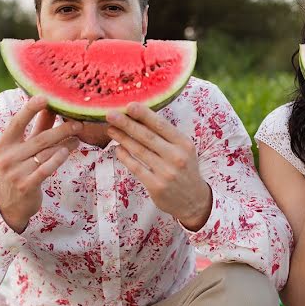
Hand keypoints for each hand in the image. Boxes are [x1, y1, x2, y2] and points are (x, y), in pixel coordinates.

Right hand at [0, 95, 82, 232]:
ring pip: (46, 153)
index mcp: (3, 144)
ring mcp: (15, 172)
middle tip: (78, 122)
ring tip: (77, 137)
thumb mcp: (22, 150)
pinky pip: (46, 168)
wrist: (10, 205)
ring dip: (65, 143)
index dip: (30, 109)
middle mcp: (7, 157)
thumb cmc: (19, 170)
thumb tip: (50, 106)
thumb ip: (36, 129)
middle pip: (40, 138)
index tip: (45, 97)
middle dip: (62, 129)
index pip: (17, 122)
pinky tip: (67, 151)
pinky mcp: (26, 185)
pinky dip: (58, 159)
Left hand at [105, 103, 212, 229]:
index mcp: (184, 144)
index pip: (161, 125)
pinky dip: (125, 157)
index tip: (129, 105)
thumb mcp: (184, 150)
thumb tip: (140, 117)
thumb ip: (167, 136)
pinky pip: (136, 167)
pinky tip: (117, 148)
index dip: (144, 114)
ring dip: (122, 138)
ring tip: (111, 129)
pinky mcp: (156, 186)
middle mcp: (176, 157)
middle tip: (111, 114)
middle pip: (147, 136)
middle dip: (127, 124)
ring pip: (139, 151)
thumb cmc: (185, 169)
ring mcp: (166, 172)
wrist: (194, 200)